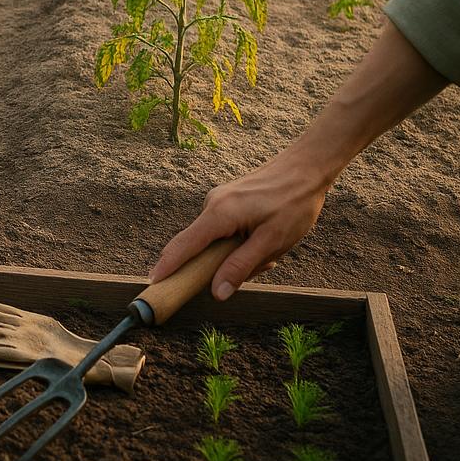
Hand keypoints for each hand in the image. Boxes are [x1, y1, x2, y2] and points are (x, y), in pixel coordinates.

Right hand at [148, 151, 328, 299]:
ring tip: (272, 249)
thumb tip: (216, 293)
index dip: (168, 267)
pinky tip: (266, 238)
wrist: (306, 167)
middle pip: (200, 247)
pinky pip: (224, 230)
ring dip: (238, 253)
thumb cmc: (293, 203)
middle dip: (223, 264)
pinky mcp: (226, 201)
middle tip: (264, 264)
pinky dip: (241, 242)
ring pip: (215, 241)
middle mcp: (211, 205)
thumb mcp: (272, 241)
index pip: (184, 246)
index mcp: (219, 214)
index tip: (152, 284)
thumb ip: (241, 267)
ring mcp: (218, 201)